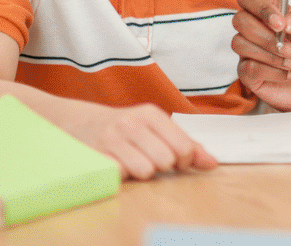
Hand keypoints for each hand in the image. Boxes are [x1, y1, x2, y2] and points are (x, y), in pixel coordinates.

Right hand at [61, 102, 216, 180]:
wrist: (78, 122)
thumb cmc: (124, 128)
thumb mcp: (155, 128)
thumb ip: (186, 144)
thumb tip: (212, 163)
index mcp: (151, 114)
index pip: (184, 147)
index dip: (184, 160)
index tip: (174, 159)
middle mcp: (132, 123)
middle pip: (166, 160)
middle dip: (162, 166)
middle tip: (151, 159)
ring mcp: (111, 138)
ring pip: (145, 171)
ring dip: (141, 173)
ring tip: (133, 161)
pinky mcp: (95, 154)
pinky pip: (121, 175)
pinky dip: (122, 175)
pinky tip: (117, 164)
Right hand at [232, 0, 290, 110]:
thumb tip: (288, 19)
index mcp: (274, 13)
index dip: (260, 7)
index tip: (281, 24)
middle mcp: (258, 29)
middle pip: (240, 20)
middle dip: (266, 36)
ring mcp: (251, 52)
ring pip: (239, 43)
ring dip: (270, 55)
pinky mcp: (250, 74)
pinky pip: (247, 68)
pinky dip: (271, 72)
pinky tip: (287, 74)